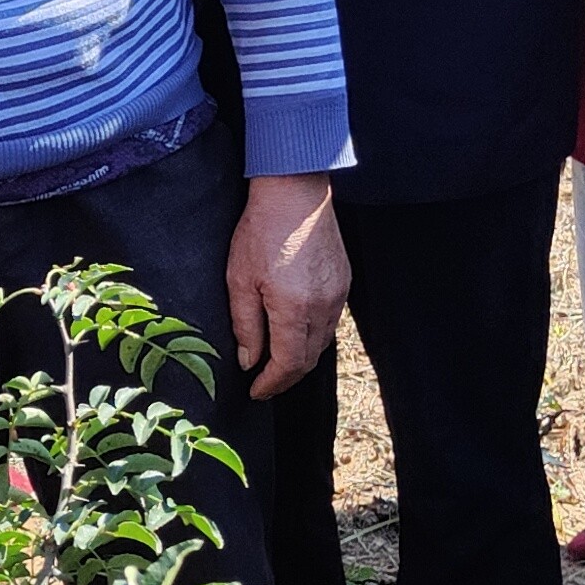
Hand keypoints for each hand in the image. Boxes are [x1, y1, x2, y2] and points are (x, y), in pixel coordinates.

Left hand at [224, 172, 346, 400]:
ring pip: (322, 342)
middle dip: (286, 377)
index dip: (271, 383)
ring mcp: (338, 295)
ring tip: (277, 362)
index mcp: (294, 309)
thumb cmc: (261, 231)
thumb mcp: (240, 280)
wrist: (294, 192)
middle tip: (264, 384)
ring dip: (300, 358)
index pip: (288, 364)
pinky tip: (296, 333)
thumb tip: (249, 360)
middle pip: (308, 359)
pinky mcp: (343, 282)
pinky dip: (312, 336)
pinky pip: (330, 322)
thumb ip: (246, 325)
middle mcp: (322, 307)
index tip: (255, 391)